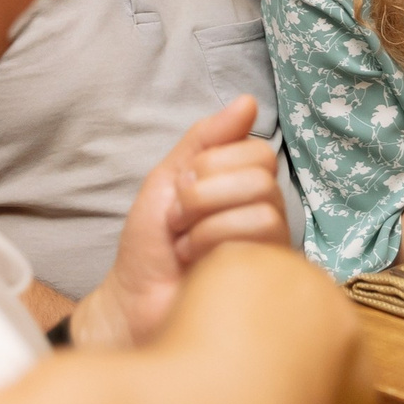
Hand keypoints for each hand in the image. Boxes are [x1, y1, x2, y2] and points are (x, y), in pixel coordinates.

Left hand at [84, 96, 287, 349]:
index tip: (179, 193)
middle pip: (261, 174)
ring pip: (265, 206)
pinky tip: (198, 267)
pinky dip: (213, 244)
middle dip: (204, 194)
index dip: (210, 166)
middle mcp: (267, 214)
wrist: (133, 303)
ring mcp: (271, 248)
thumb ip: (206, 139)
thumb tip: (248, 101)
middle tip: (179, 221)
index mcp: (244, 187)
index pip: (256, 149)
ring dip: (207, 225)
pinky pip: (262, 237)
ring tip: (186, 247)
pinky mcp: (271, 279)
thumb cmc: (150, 246)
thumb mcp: (168, 179)